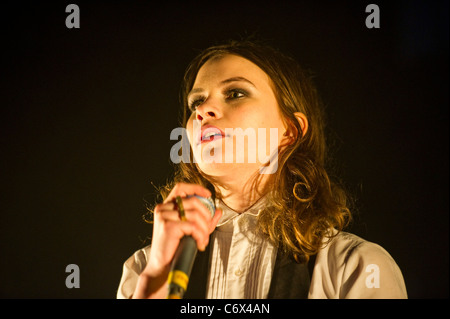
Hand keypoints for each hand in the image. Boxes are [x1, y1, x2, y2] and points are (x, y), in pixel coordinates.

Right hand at [132, 183, 221, 298]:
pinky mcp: (168, 226)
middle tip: (208, 229)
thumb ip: (205, 220)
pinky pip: (193, 226)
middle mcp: (163, 208)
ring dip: (204, 229)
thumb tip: (218, 210)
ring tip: (203, 240)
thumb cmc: (175, 248)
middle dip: (206, 215)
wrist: (162, 266)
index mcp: (166, 206)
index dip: (196, 188)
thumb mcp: (192, 230)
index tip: (208, 195)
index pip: (181, 187)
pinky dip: (200, 235)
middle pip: (193, 201)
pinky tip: (199, 244)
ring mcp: (164, 216)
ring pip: (195, 214)